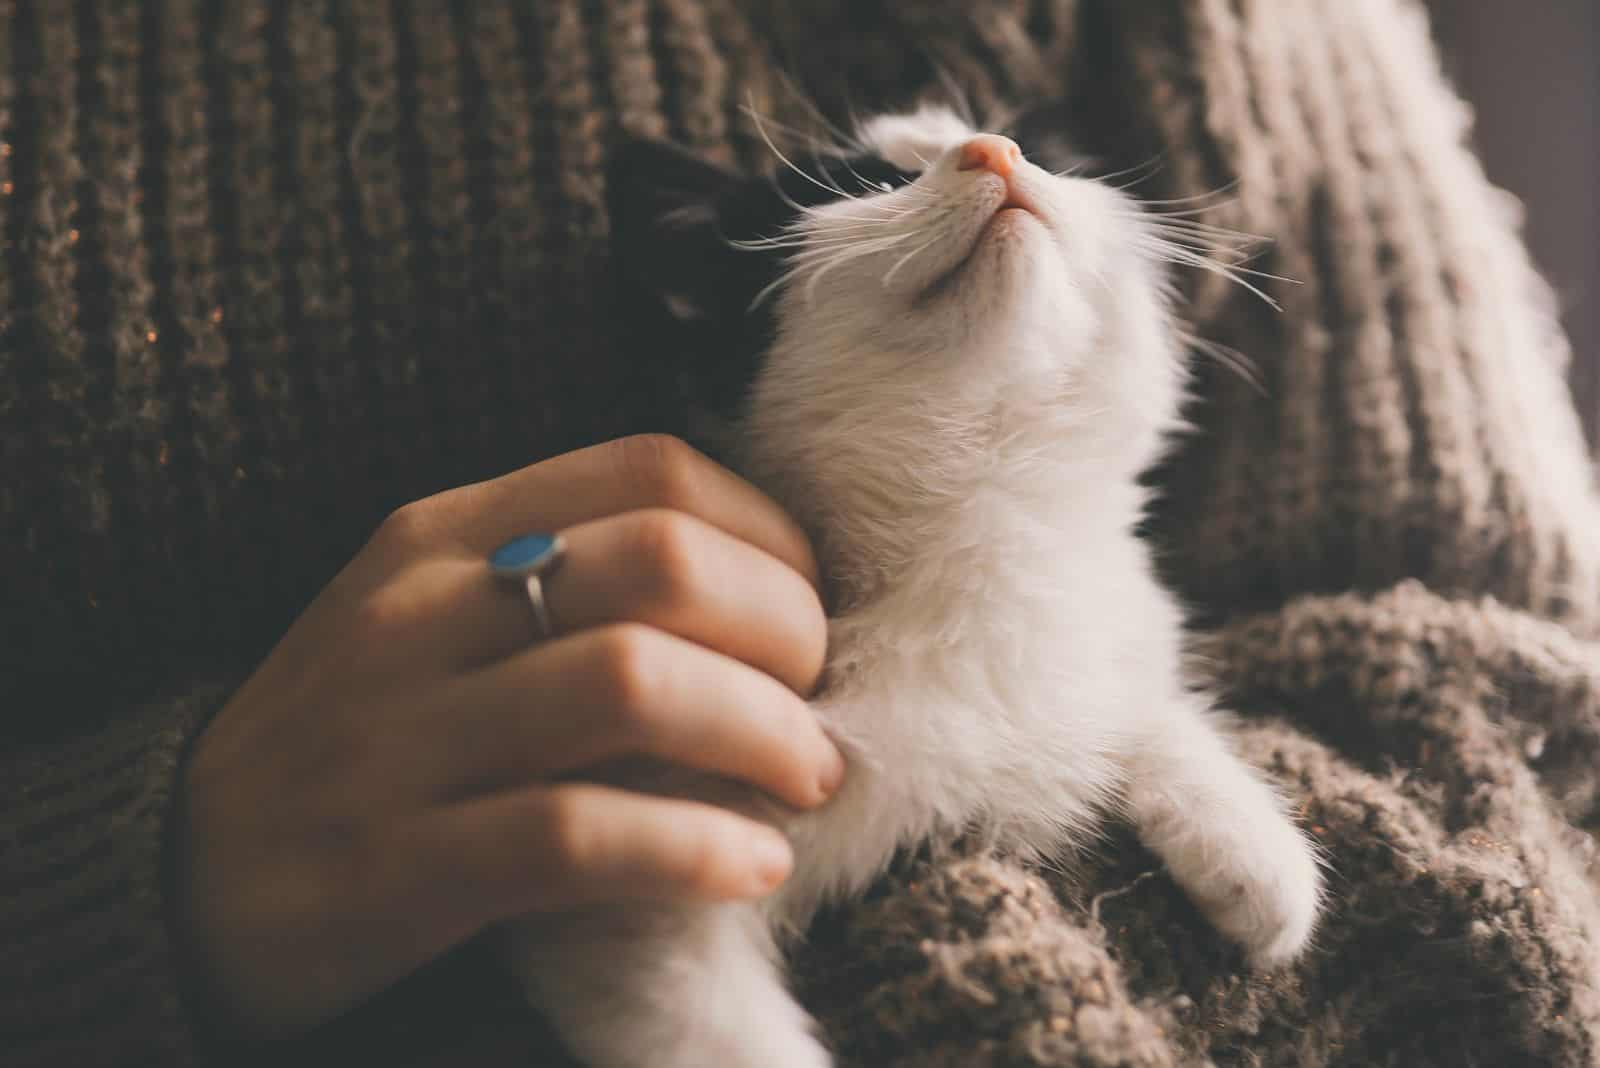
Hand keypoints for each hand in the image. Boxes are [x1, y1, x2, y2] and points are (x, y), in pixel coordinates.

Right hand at [174, 435, 840, 1039]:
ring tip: (806, 778)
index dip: (770, 533)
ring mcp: (405, 736)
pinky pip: (579, 836)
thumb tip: (762, 590)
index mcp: (444, 532)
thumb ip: (568, 581)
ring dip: (763, 733)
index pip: (652, 471)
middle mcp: (425, 612)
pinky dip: (695, 847)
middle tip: (818, 700)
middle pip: (666, 565)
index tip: (809, 605)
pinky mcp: (400, 864)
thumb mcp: (437, 618)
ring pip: (635, 685)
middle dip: (787, 628)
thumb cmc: (359, 735)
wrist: (184, 873)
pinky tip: (752, 865)